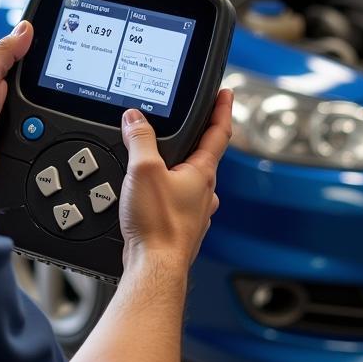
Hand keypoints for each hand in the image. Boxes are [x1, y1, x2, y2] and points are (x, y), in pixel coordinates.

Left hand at [0, 21, 33, 181]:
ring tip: (29, 123)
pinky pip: (35, 142)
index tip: (62, 65)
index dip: (44, 65)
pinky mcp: (12, 145)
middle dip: (42, 99)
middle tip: (34, 101)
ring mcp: (9, 123)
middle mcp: (4, 99)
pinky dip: (37, 141)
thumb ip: (5, 51)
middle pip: (40, 94)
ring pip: (42, 119)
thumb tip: (26, 27)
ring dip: (39, 123)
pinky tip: (32, 139)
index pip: (30, 65)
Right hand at [117, 89, 233, 268]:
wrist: (154, 268)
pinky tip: (152, 195)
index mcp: (202, 173)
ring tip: (160, 160)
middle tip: (188, 124)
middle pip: (204, 157)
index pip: (219, 133)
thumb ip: (140, 139)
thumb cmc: (157, 225)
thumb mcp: (143, 170)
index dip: (222, 109)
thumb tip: (135, 118)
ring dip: (180, 168)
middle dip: (195, 139)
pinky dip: (168, 192)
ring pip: (191, 181)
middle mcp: (204, 192)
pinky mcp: (180, 228)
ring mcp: (195, 212)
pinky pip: (178, 202)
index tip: (226, 93)